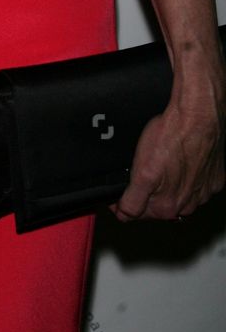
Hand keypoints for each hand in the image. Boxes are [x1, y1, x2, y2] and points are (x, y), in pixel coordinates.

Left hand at [110, 81, 225, 222]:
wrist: (198, 116)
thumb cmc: (171, 137)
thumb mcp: (142, 172)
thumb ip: (133, 199)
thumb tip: (122, 214)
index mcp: (167, 207)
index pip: (137, 214)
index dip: (122, 203)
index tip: (117, 192)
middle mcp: (187, 205)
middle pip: (157, 208)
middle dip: (144, 196)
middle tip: (137, 175)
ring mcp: (202, 192)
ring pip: (177, 198)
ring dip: (166, 188)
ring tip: (159, 166)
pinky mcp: (214, 179)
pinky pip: (196, 185)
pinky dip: (187, 178)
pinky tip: (179, 163)